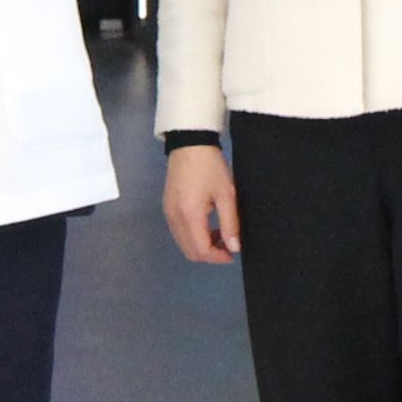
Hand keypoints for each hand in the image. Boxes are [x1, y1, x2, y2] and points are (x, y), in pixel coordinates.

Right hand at [160, 140, 239, 263]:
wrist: (189, 144)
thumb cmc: (211, 167)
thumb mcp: (226, 194)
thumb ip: (230, 223)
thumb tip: (234, 248)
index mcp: (190, 215)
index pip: (201, 250)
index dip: (218, 257)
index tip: (232, 253)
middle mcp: (175, 218)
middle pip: (190, 252)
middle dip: (209, 254)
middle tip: (227, 245)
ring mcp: (168, 214)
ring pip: (183, 244)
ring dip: (201, 246)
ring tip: (219, 234)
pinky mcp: (167, 208)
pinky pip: (179, 232)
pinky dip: (192, 236)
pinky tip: (206, 225)